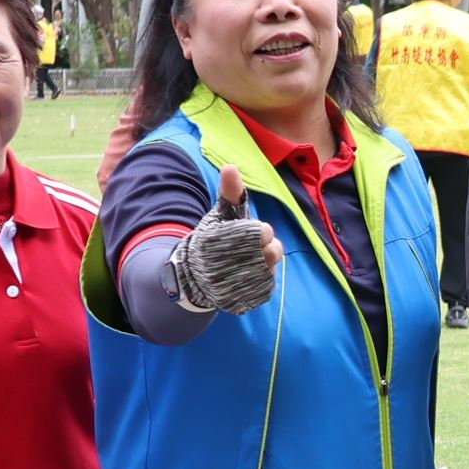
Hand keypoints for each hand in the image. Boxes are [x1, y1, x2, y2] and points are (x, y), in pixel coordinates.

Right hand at [169, 165, 283, 313]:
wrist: (196, 277)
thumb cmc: (213, 240)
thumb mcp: (220, 215)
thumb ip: (230, 194)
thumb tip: (231, 167)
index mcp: (217, 241)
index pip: (262, 232)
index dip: (261, 231)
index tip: (255, 232)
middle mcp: (223, 266)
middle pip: (272, 251)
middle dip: (268, 245)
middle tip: (256, 245)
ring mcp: (232, 286)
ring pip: (270, 269)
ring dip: (266, 262)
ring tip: (252, 259)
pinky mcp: (242, 301)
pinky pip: (266, 287)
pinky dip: (262, 279)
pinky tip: (249, 275)